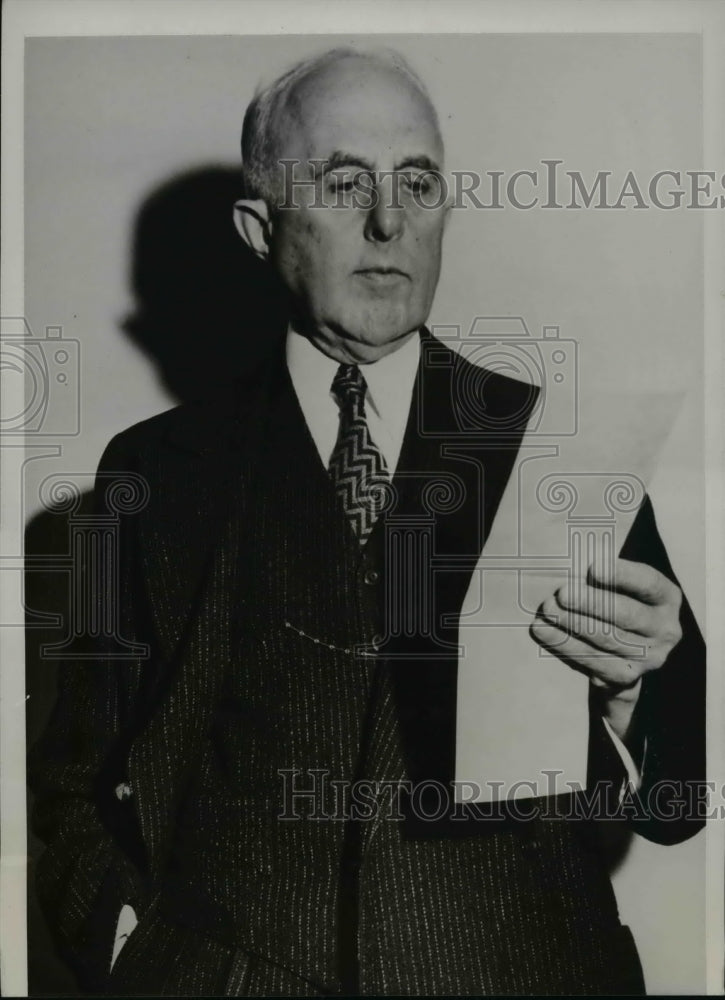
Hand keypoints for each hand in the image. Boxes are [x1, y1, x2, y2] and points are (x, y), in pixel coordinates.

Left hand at [530, 557, 682, 741]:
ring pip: (607, 638)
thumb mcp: (623, 585)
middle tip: (562, 594)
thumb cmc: (617, 602)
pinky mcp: (626, 676)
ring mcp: (649, 657)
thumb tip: (572, 567)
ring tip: (549, 610)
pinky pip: (592, 660)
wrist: (625, 651)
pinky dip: (564, 644)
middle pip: (627, 615)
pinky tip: (544, 631)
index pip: (649, 584)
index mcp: (667, 598)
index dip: (622, 575)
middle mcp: (665, 630)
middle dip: (591, 603)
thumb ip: (605, 575)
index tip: (593, 568)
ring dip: (573, 623)